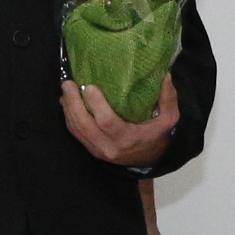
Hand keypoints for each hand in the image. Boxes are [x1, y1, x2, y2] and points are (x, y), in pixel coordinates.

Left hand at [63, 73, 182, 166]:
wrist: (147, 159)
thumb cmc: (156, 135)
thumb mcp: (168, 119)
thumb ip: (168, 99)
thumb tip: (165, 75)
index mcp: (127, 138)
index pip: (107, 122)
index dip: (96, 105)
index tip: (89, 87)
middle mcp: (109, 146)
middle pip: (84, 126)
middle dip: (73, 104)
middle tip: (68, 84)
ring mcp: (97, 149)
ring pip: (76, 130)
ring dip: (68, 109)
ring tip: (66, 89)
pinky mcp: (90, 149)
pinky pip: (75, 133)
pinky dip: (68, 117)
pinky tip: (66, 102)